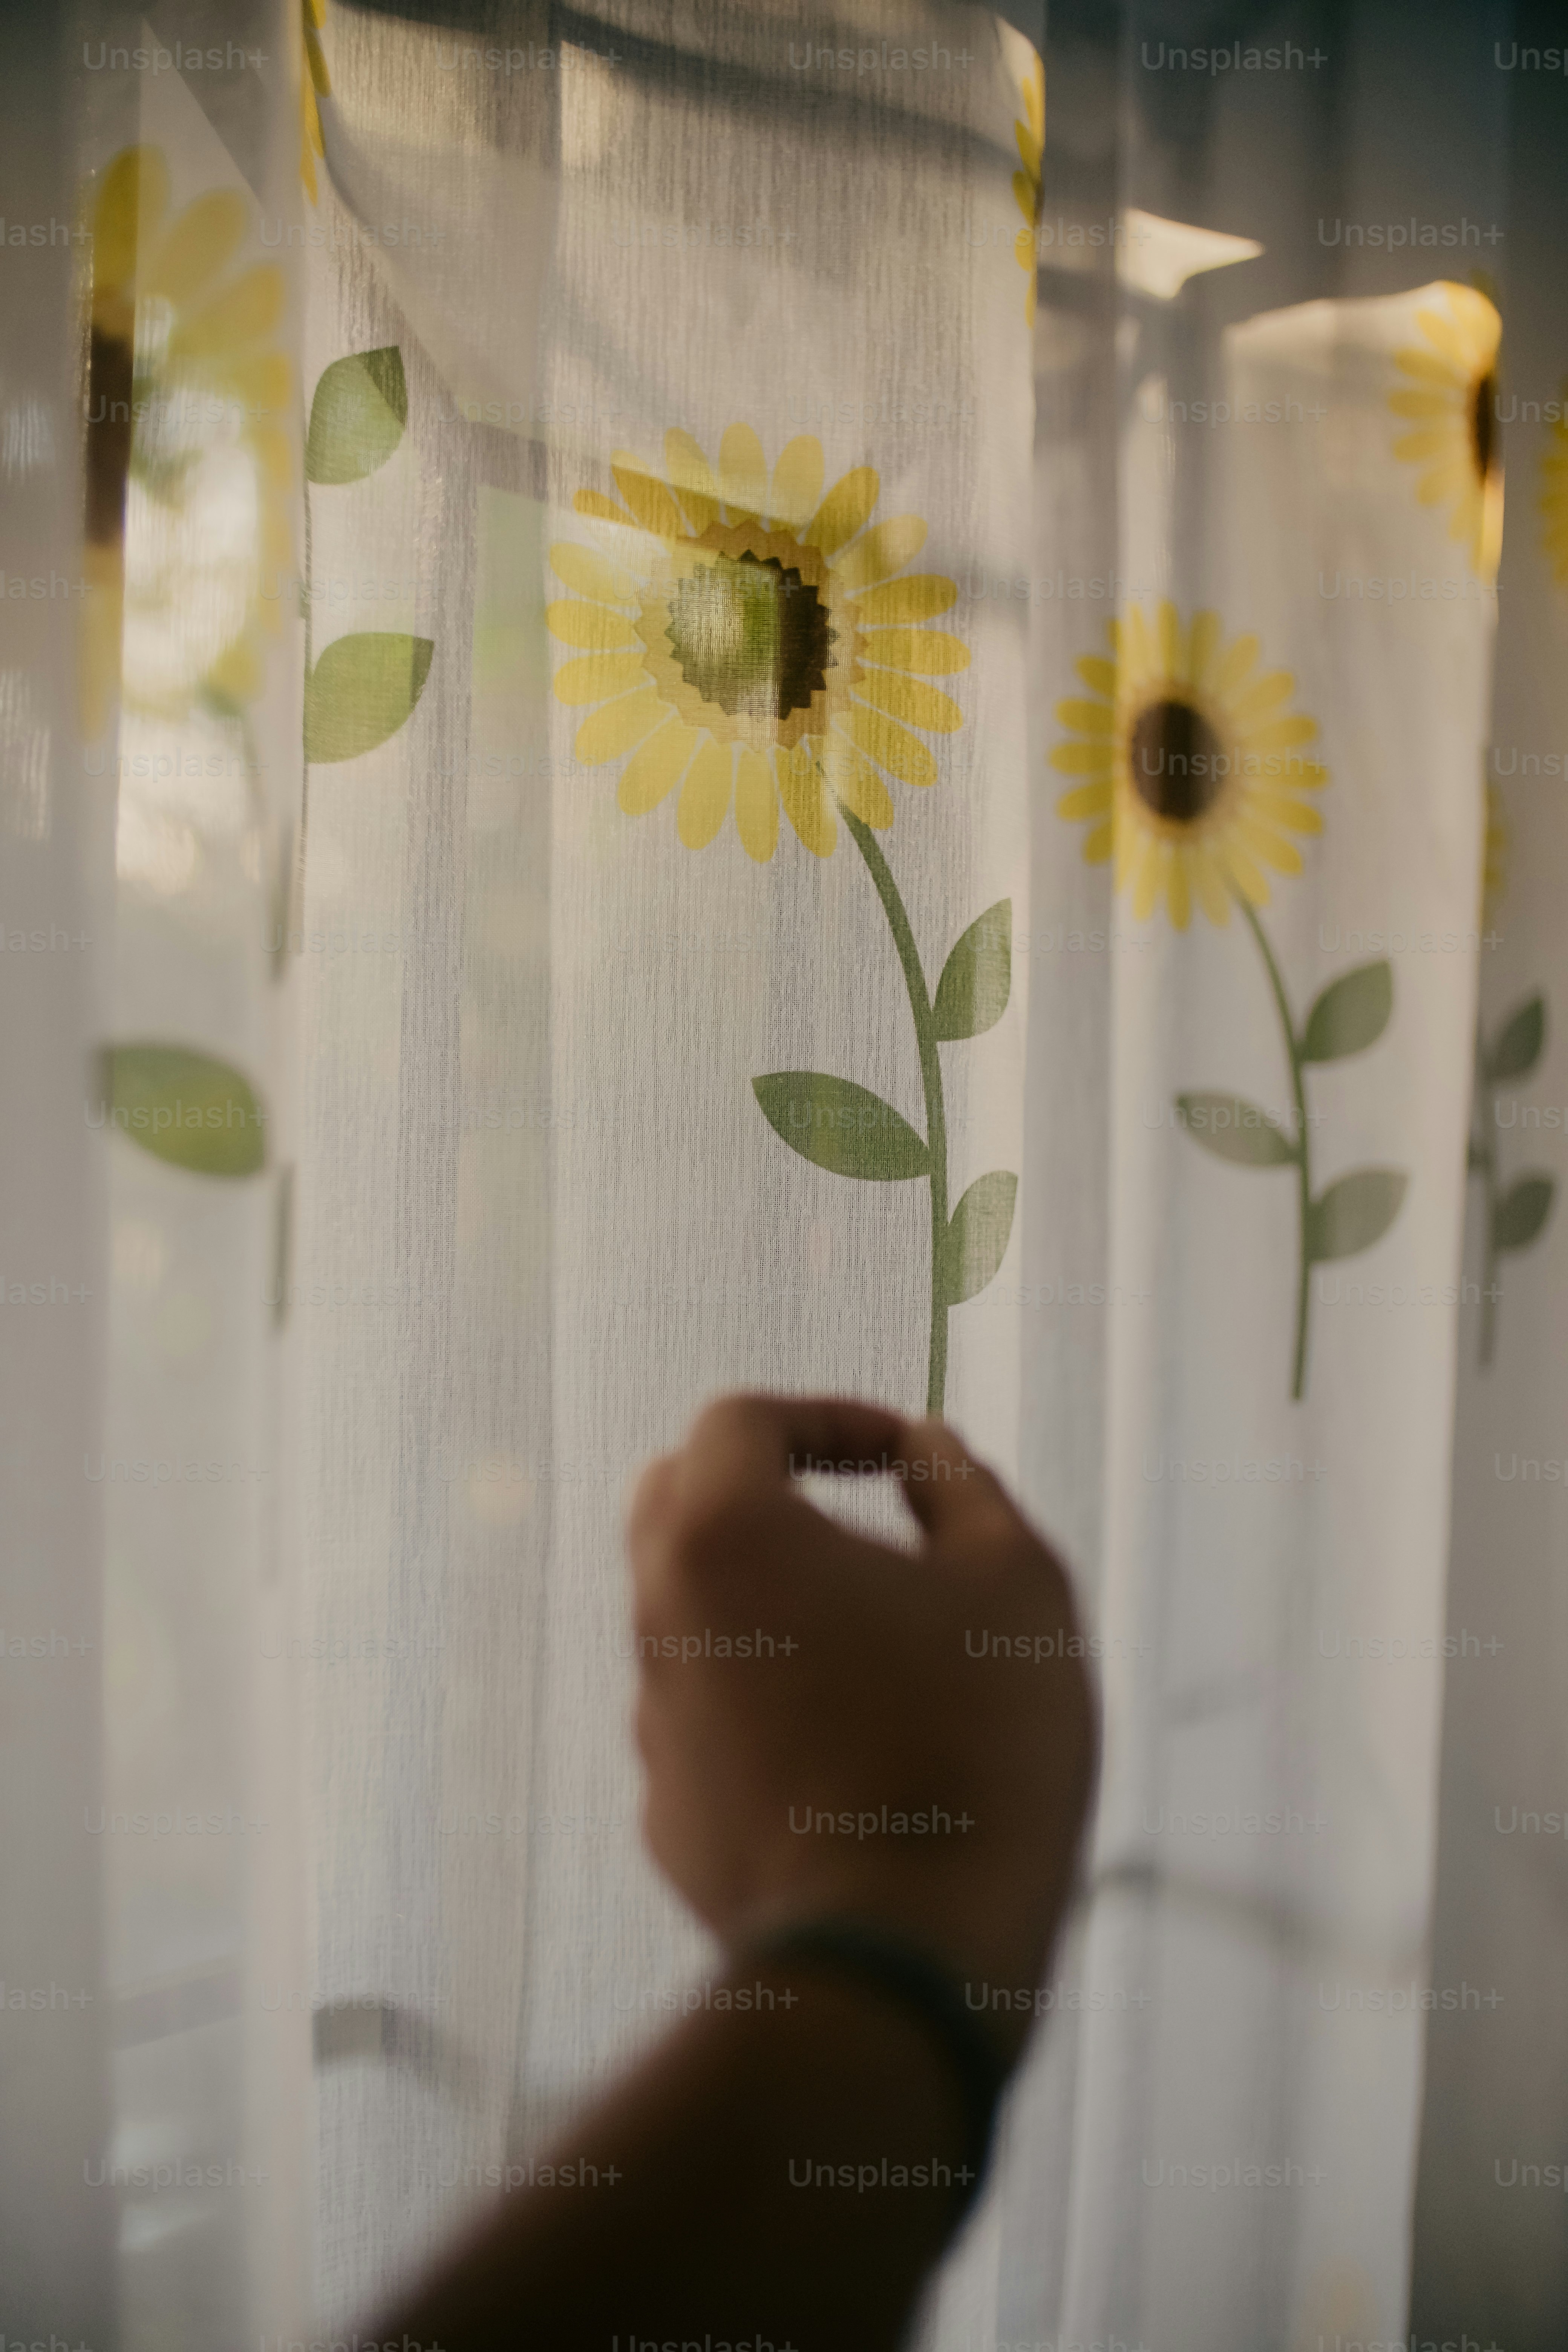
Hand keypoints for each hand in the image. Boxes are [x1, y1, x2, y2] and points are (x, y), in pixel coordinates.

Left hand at [627, 1395, 1096, 2042]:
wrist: (905, 1960)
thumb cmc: (972, 1751)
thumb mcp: (1014, 1582)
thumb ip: (963, 1488)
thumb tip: (927, 1449)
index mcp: (723, 1538)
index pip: (738, 1422)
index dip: (825, 1417)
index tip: (899, 1454)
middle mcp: (659, 1620)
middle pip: (681, 1505)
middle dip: (764, 1487)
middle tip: (856, 1514)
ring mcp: (653, 1725)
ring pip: (695, 1619)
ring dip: (774, 1603)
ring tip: (884, 1650)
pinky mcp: (668, 1817)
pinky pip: (711, 1723)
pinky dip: (768, 1704)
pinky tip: (857, 1750)